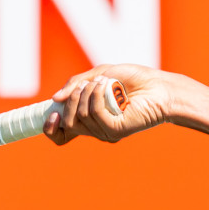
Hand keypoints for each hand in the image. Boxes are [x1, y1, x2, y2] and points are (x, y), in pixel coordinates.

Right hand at [43, 64, 176, 145]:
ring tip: (105, 82)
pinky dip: (97, 95)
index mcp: (87, 119)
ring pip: (79, 115)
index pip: (61, 135)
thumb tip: (54, 99)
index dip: (50, 128)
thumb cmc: (133, 79)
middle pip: (66, 123)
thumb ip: (75, 84)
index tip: (51, 113)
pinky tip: (107, 85)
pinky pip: (94, 113)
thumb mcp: (98, 74)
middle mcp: (95, 129)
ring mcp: (105, 131)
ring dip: (87, 92)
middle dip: (71, 99)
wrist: (159, 85)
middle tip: (86, 84)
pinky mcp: (116, 130)